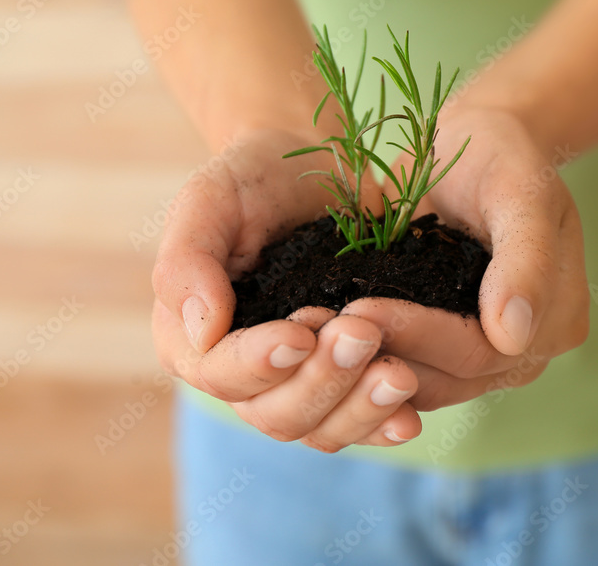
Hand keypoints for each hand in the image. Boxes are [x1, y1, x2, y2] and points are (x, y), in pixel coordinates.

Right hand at [151, 128, 421, 451]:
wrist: (319, 168)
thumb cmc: (254, 179)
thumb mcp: (209, 200)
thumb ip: (188, 260)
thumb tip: (202, 329)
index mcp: (195, 340)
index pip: (221, 374)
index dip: (259, 362)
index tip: (300, 331)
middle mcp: (244, 374)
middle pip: (276, 413)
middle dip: (321, 381)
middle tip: (362, 333)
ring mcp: (298, 382)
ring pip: (321, 429)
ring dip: (360, 407)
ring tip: (398, 374)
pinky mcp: (345, 380)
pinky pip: (360, 422)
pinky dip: (383, 422)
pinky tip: (410, 416)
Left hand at [341, 108, 588, 410]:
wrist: (477, 144)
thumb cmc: (503, 156)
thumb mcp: (521, 192)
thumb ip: (526, 259)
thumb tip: (513, 335)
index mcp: (558, 320)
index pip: (483, 350)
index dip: (421, 335)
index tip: (359, 307)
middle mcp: (524, 353)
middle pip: (450, 375)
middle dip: (384, 350)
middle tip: (318, 325)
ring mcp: (484, 358)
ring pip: (421, 383)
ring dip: (364, 364)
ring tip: (311, 332)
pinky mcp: (443, 350)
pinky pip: (402, 370)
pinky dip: (362, 358)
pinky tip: (320, 334)